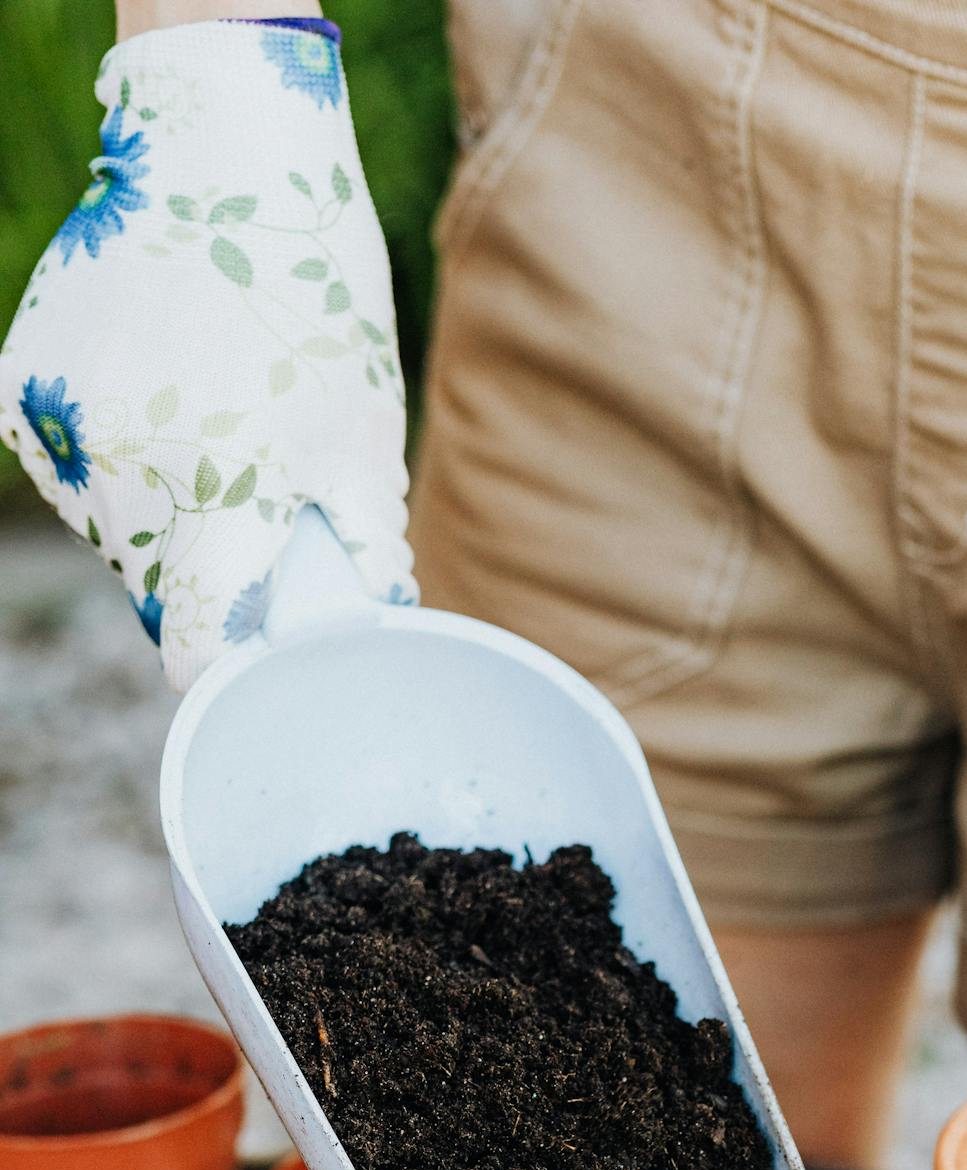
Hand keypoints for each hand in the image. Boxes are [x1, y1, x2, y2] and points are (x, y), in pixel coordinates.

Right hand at [0, 21, 413, 688]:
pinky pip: (65, 466)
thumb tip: (377, 629)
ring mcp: (64, 432)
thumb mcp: (363, 428)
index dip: (218, 666)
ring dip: (154, 515)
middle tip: (249, 514)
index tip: (241, 656)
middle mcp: (129, 479)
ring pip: (107, 531)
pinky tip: (156, 400)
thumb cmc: (313, 297)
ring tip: (207, 435)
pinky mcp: (21, 389)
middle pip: (153, 591)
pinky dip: (109, 458)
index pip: (192, 647)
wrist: (217, 154)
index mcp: (222, 501)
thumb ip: (365, 540)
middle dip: (201, 576)